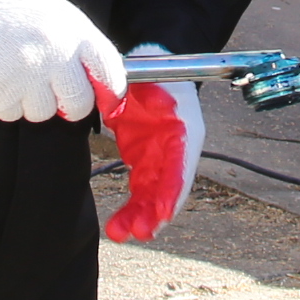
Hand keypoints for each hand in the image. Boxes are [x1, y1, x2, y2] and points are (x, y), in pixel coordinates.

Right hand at [0, 0, 120, 124]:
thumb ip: (79, 44)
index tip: (108, 99)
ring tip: (20, 77)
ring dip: (33, 102)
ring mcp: (30, 77)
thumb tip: (98, 77)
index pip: (109, 70)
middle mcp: (57, 55)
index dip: (112, 90)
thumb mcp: (56, 15)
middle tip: (58, 96)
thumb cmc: (13, 13)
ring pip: (44, 112)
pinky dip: (7, 103)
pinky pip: (13, 113)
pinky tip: (2, 80)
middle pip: (79, 103)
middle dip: (71, 106)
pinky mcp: (4, 93)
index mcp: (74, 32)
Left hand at [96, 48, 202, 243]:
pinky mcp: (145, 163)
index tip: (163, 211)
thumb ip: (130, 93)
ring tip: (120, 233)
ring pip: (154, 195)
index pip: (182, 162)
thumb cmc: (154, 69)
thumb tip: (114, 107)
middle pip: (169, 186)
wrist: (150, 65)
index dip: (173, 188)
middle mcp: (177, 148)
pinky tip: (118, 228)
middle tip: (139, 231)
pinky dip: (131, 210)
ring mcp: (161, 158)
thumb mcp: (145, 74)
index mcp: (185, 127)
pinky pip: (140, 193)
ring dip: (140, 217)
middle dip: (155, 212)